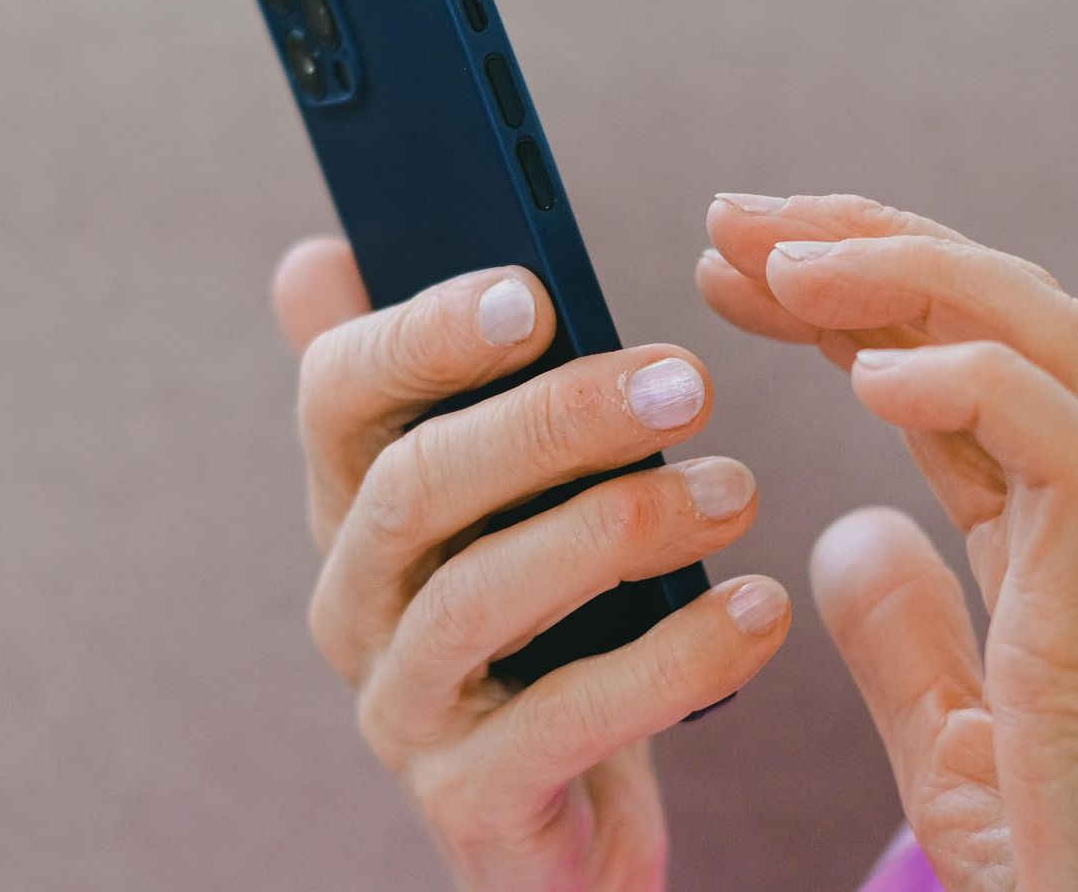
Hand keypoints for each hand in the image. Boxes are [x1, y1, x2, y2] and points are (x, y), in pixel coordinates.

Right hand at [274, 236, 790, 891]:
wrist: (564, 822)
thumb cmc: (540, 630)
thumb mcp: (489, 505)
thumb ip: (429, 387)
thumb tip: (321, 256)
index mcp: (354, 506)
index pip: (336, 396)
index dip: (423, 336)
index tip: (534, 292)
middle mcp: (353, 602)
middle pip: (412, 486)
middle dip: (549, 421)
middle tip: (683, 381)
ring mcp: (402, 708)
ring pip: (477, 598)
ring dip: (617, 528)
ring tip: (736, 490)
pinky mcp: (470, 801)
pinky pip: (562, 722)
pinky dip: (668, 661)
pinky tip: (757, 611)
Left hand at [698, 194, 1077, 890]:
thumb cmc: (1076, 875)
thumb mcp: (954, 746)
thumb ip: (905, 637)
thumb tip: (843, 534)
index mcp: (1048, 545)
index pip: (948, 373)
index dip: (845, 302)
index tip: (733, 269)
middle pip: (1003, 321)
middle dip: (866, 244)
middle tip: (735, 218)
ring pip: (1055, 344)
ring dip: (912, 276)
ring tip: (786, 259)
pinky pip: (1073, 453)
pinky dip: (978, 387)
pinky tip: (871, 378)